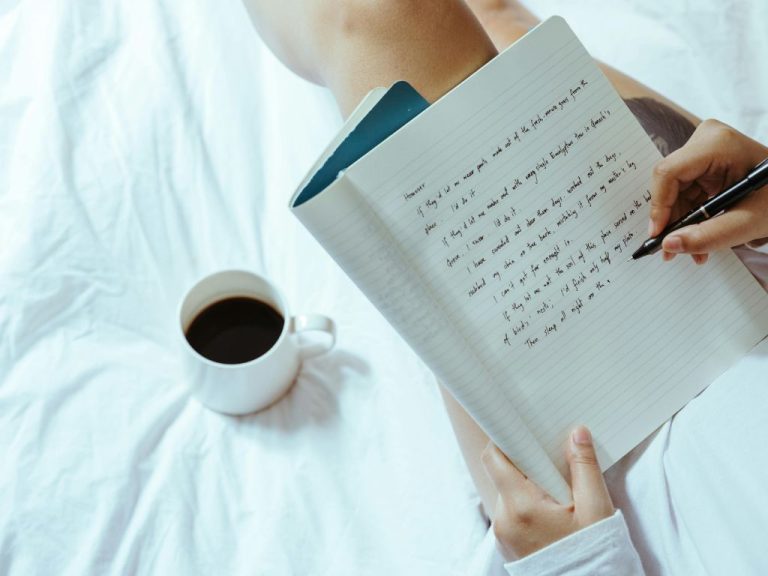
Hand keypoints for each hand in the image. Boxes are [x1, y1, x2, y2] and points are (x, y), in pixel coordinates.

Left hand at [481, 426, 613, 559]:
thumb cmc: (594, 555)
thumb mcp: (595, 509)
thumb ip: (584, 466)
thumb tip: (576, 433)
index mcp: (520, 506)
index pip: (494, 458)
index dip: (506, 439)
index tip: (523, 431)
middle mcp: (504, 520)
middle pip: (502, 474)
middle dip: (525, 463)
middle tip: (552, 460)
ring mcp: (503, 535)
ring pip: (507, 493)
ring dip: (527, 485)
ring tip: (557, 489)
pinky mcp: (508, 545)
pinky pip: (511, 513)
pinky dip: (527, 504)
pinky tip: (552, 508)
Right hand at [649, 119, 767, 263]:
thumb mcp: (750, 221)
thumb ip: (710, 236)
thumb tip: (669, 245)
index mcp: (717, 144)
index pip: (669, 173)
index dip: (659, 206)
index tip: (659, 236)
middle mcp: (705, 140)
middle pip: (669, 184)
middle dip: (672, 220)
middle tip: (672, 250)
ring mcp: (702, 150)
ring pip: (673, 192)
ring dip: (680, 223)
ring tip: (694, 249)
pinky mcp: (702, 162)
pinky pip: (683, 192)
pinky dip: (688, 216)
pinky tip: (698, 234)